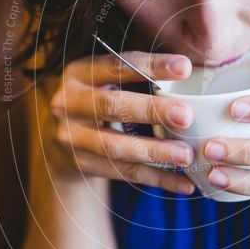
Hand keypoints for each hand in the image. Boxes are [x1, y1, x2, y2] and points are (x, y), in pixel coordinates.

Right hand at [48, 51, 197, 193]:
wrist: (58, 137)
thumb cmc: (100, 97)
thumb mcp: (108, 78)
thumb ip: (140, 73)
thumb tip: (191, 69)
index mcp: (79, 73)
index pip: (117, 65)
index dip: (151, 66)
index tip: (184, 67)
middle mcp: (69, 103)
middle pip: (112, 106)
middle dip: (151, 110)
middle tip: (185, 116)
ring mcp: (72, 138)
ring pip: (116, 147)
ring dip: (155, 152)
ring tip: (186, 155)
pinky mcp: (81, 166)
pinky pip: (124, 173)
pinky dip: (157, 179)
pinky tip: (183, 183)